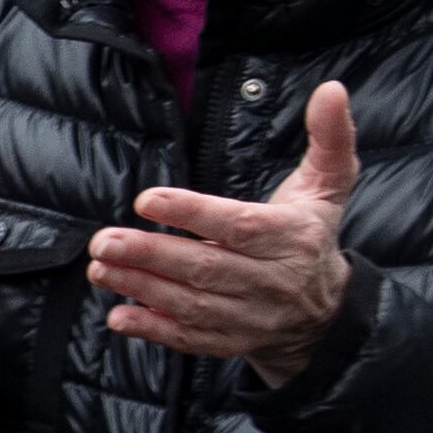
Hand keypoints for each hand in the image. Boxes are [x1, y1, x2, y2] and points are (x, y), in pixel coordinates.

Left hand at [94, 80, 356, 384]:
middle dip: (150, 255)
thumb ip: (329, 137)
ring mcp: (252, 317)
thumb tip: (332, 90)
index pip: (239, 226)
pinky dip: (153, 330)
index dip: (192, 213)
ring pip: (192, 304)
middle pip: (206, 268)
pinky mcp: (232, 342)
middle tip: (103, 240)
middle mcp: (273, 280)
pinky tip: (119, 316)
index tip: (146, 200)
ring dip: (141, 287)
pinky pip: (191, 339)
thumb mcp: (329, 185)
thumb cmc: (312, 234)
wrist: (327, 313)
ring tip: (100, 267)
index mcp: (292, 238)